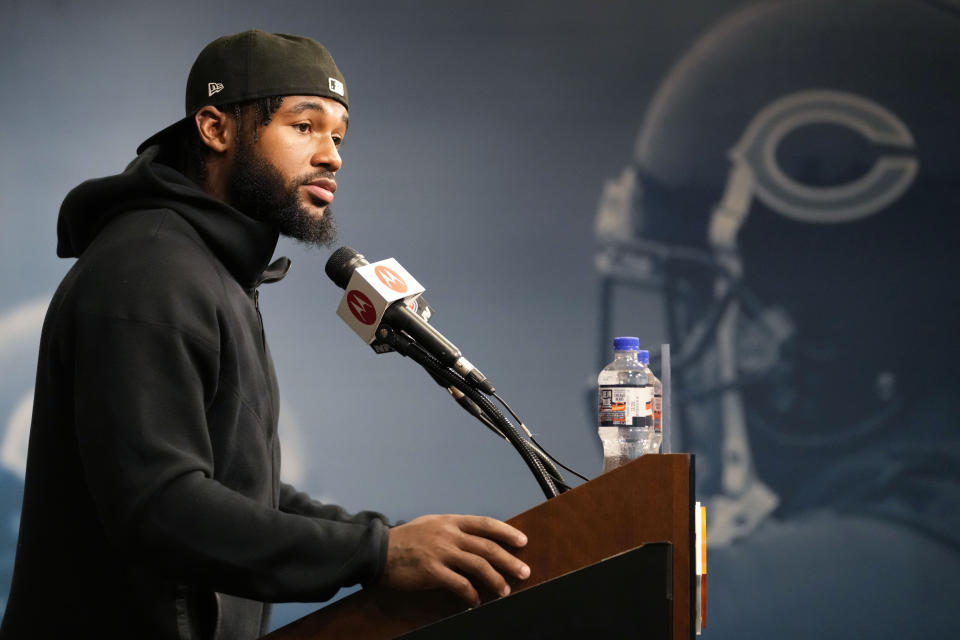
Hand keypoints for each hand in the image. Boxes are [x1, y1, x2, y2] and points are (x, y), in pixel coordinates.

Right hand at [380, 514, 529, 605]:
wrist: (379, 551)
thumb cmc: (406, 538)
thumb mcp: (431, 524)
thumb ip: (453, 529)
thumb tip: (474, 538)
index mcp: (450, 521)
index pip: (485, 524)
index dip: (506, 532)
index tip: (522, 541)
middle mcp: (449, 534)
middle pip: (487, 547)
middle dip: (508, 560)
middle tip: (524, 571)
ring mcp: (441, 552)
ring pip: (478, 565)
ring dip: (495, 579)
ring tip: (505, 591)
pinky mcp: (433, 571)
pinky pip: (459, 584)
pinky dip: (471, 595)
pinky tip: (476, 602)